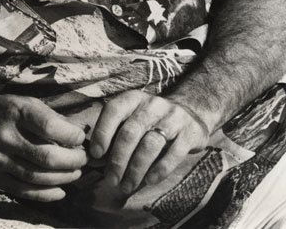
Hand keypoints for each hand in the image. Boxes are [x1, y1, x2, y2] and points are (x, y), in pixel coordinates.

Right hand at [0, 95, 87, 201]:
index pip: (49, 126)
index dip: (71, 135)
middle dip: (72, 160)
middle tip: (82, 158)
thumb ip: (47, 115)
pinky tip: (60, 190)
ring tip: (75, 172)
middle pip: (46, 156)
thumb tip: (76, 130)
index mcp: (14, 111)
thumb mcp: (20, 102)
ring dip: (63, 178)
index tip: (79, 137)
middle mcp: (5, 136)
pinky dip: (46, 195)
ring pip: (37, 177)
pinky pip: (24, 191)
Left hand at [89, 90, 209, 195]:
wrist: (191, 114)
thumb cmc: (151, 121)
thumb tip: (95, 160)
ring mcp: (173, 117)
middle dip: (118, 159)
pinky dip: (160, 169)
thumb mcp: (132, 118)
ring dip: (135, 169)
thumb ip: (114, 134)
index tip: (96, 155)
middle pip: (130, 132)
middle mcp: (152, 104)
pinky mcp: (190, 133)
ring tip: (126, 186)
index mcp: (133, 99)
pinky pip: (173, 153)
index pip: (114, 110)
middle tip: (111, 180)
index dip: (103, 132)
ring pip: (150, 145)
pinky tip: (149, 181)